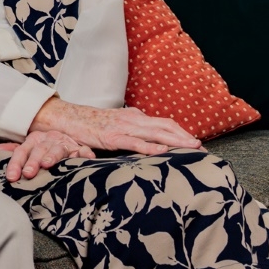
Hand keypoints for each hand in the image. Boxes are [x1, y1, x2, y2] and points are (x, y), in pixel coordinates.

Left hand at [0, 130, 93, 181]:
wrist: (67, 138)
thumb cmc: (44, 148)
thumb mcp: (28, 148)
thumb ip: (13, 151)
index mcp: (34, 140)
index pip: (21, 151)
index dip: (15, 163)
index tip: (11, 177)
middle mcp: (48, 140)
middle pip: (38, 150)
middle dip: (33, 161)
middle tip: (28, 173)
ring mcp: (64, 143)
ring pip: (57, 149)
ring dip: (53, 155)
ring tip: (48, 164)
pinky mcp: (80, 148)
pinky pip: (83, 150)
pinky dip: (84, 154)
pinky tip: (86, 158)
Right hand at [31, 99, 200, 154]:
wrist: (65, 118)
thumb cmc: (88, 125)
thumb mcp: (114, 126)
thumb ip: (129, 132)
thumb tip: (144, 141)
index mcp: (134, 116)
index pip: (164, 123)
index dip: (181, 133)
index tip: (195, 144)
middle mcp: (132, 119)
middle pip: (166, 126)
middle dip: (186, 137)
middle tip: (203, 150)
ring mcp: (123, 127)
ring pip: (155, 132)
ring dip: (176, 140)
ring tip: (192, 149)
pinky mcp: (111, 137)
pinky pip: (135, 142)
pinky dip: (151, 146)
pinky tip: (163, 152)